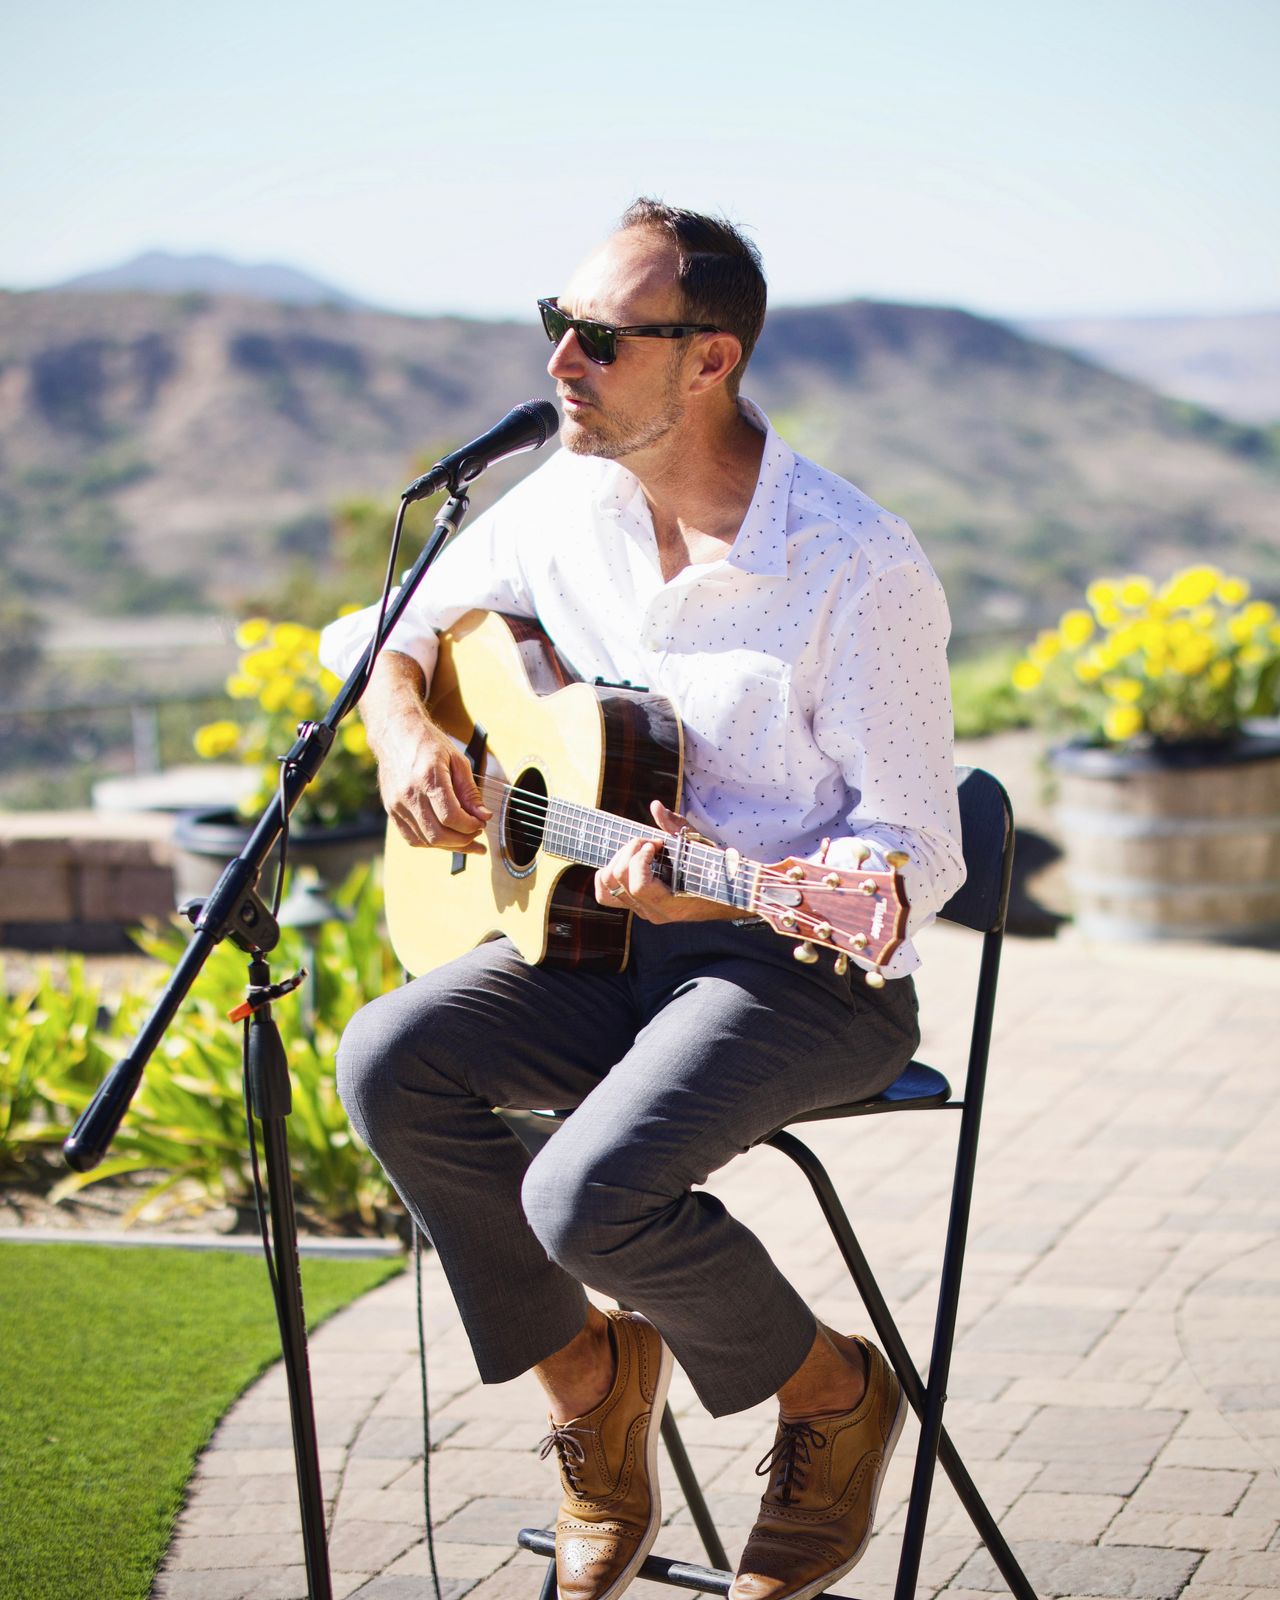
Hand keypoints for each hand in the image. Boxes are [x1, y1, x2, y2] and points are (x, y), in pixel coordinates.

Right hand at [362, 652, 491, 851]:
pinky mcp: (391, 810)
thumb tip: (483, 816)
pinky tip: (446, 838)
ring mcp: (396, 804)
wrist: (396, 734)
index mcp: (428, 777)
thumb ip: (470, 792)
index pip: (451, 817)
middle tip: (477, 835)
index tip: (481, 823)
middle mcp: (409, 794)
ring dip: (449, 846)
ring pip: (425, 841)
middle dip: (462, 841)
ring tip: (466, 841)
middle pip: (437, 834)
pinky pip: (412, 838)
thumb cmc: (429, 744)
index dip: (470, 826)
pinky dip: (431, 843)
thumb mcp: (458, 761)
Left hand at [593, 800, 737, 923]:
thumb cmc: (715, 871)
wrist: (724, 898)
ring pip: (606, 886)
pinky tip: (625, 859)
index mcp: (669, 903)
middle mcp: (651, 911)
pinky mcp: (635, 905)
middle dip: (629, 851)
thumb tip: (655, 806)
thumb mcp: (700, 848)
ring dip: (618, 859)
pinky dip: (608, 873)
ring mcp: (641, 909)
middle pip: (618, 879)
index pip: (638, 885)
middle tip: (648, 842)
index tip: (655, 843)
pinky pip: (605, 893)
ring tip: (637, 850)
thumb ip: (676, 827)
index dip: (640, 859)